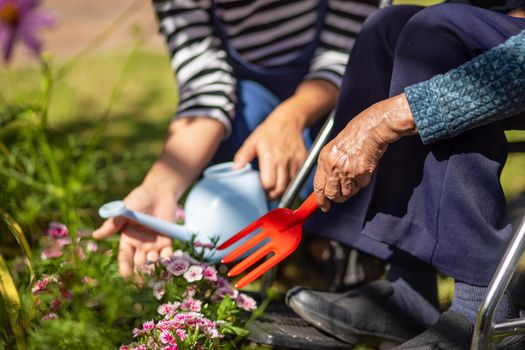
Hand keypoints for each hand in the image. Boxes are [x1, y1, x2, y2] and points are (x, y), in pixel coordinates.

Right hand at [92, 183, 176, 276]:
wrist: (158, 192)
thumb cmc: (138, 200)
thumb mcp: (124, 212)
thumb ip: (112, 225)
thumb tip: (95, 235)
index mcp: (128, 240)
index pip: (125, 258)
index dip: (125, 268)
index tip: (126, 277)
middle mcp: (141, 245)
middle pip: (140, 263)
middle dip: (140, 269)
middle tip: (142, 272)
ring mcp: (155, 244)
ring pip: (154, 260)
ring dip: (153, 263)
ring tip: (152, 260)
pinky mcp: (168, 239)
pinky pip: (168, 252)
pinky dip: (168, 257)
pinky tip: (167, 258)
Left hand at [233, 97, 308, 198]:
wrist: (288, 121)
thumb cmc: (268, 131)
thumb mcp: (252, 141)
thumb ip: (243, 155)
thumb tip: (235, 169)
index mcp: (270, 156)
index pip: (268, 184)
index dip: (263, 190)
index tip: (259, 189)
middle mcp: (284, 160)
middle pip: (280, 188)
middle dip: (272, 195)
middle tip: (266, 194)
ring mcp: (295, 161)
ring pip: (290, 185)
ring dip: (282, 190)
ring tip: (274, 188)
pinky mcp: (303, 160)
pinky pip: (297, 178)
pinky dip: (291, 182)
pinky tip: (283, 179)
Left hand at [314, 93, 416, 210]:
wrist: (371, 127)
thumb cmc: (355, 136)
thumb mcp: (334, 148)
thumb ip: (329, 166)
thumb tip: (327, 186)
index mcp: (324, 159)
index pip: (318, 186)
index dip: (321, 200)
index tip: (324, 206)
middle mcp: (333, 166)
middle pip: (332, 194)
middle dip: (338, 197)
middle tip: (343, 193)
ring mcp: (347, 170)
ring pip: (347, 192)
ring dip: (352, 188)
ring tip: (356, 172)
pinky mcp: (361, 172)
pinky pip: (361, 185)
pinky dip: (363, 180)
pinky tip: (364, 167)